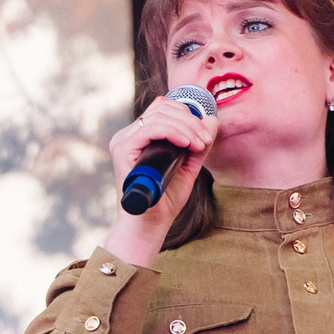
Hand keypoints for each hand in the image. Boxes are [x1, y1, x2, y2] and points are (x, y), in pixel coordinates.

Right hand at [103, 95, 217, 264]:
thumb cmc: (164, 201)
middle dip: (190, 121)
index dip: (187, 115)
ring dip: (186, 127)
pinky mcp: (122, 149)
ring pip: (159, 115)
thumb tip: (211, 119)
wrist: (149, 226)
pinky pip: (151, 128)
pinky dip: (173, 132)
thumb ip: (198, 145)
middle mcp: (128, 135)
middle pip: (163, 107)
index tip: (205, 137)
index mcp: (139, 137)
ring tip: (199, 146)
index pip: (163, 108)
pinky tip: (186, 144)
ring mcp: (123, 141)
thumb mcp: (188, 167)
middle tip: (205, 142)